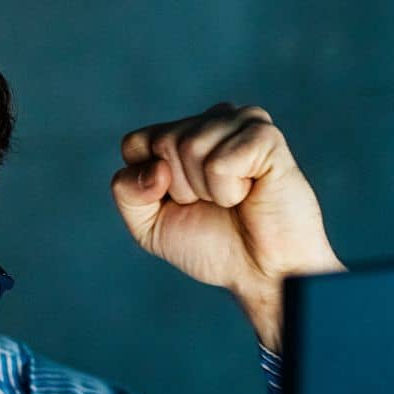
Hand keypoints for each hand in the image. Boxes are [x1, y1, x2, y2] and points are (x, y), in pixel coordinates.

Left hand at [110, 103, 344, 348]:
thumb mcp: (150, 226)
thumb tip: (155, 168)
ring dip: (207, 190)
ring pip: (189, 146)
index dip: (149, 186)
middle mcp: (214, 120)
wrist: (264, 274)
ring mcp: (243, 122)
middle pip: (162, 142)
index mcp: (185, 133)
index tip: (181, 204)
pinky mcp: (266, 138)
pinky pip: (219, 162)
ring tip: (235, 199)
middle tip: (215, 205)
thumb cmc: (214, 245)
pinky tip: (251, 193)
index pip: (135, 143)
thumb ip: (127, 192)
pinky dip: (228, 191)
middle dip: (181, 188)